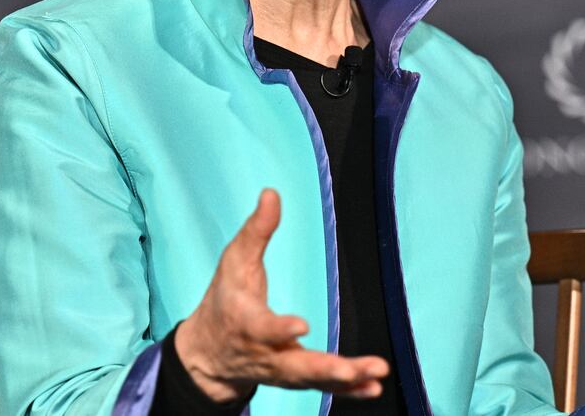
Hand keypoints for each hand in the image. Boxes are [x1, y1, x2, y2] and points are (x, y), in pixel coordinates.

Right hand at [175, 188, 389, 402]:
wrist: (209, 353)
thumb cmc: (224, 299)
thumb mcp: (233, 261)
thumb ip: (256, 230)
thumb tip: (272, 193)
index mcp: (246, 322)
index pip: (262, 329)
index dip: (279, 329)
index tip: (301, 326)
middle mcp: (264, 353)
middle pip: (293, 366)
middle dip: (322, 368)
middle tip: (348, 369)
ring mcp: (281, 370)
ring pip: (312, 379)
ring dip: (345, 380)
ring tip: (375, 378)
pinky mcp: (295, 379)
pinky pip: (322, 387)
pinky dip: (348, 390)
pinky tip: (372, 388)